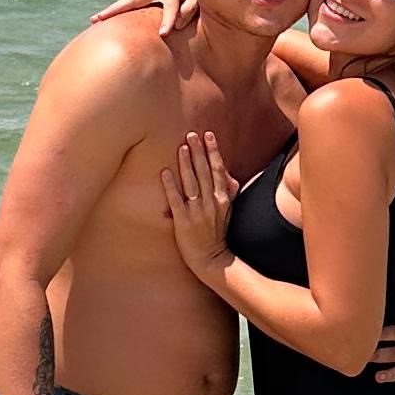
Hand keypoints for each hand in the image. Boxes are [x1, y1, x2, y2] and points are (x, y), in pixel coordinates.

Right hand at [92, 0, 194, 32]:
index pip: (170, 4)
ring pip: (130, 2)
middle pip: (134, 0)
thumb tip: (175, 23)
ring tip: (95, 20)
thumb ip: (190, 8)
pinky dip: (122, 12)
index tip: (163, 34)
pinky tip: (107, 20)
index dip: (167, 18)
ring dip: (113, 11)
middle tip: (98, 19)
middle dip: (116, 10)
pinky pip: (134, 5)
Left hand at [159, 132, 237, 290]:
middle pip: (204, 172)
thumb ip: (228, 193)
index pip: (218, 170)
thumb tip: (230, 176)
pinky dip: (170, 185)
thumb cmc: (217, 234)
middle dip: (199, 151)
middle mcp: (211, 203)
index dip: (213, 152)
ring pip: (191, 183)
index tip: (209, 135)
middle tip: (192, 134)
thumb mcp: (228, 212)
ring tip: (181, 147)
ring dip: (186, 164)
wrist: (211, 259)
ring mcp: (197, 212)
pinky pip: (176, 200)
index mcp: (222, 199)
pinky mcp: (183, 221)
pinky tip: (165, 172)